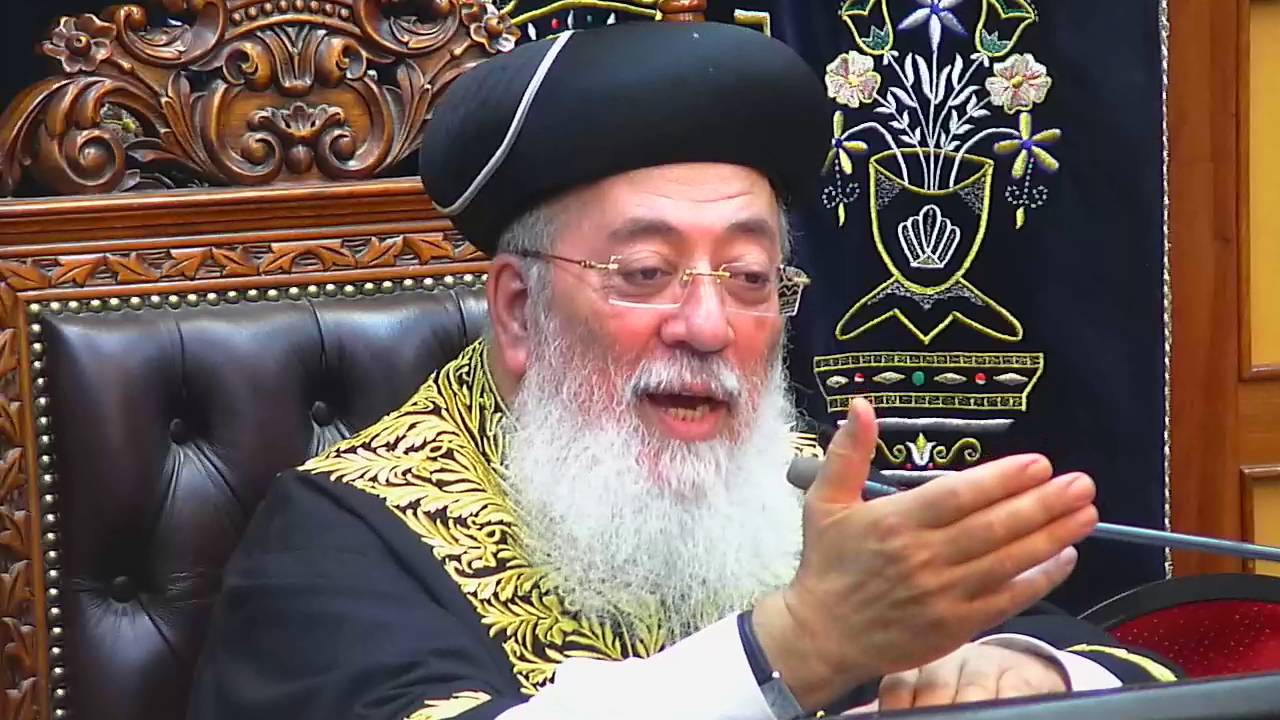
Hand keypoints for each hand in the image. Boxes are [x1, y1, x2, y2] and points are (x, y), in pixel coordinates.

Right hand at [752, 398, 1096, 710]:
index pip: (959, 496)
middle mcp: (923, 557)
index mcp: (895, 522)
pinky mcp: (956, 625)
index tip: (1040, 463)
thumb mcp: (826, 502)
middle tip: (1081, 484)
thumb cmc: (827, 564)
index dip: (1003, 479)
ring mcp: (943, 594)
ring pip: (1008, 561)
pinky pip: (1007, 599)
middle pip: (994, 526)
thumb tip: (862, 406)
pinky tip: (1066, 558)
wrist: (822, 635)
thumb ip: (848, 453)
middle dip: (1042, 503)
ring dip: (1052, 536)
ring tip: (1087, 513)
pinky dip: (1040, 579)